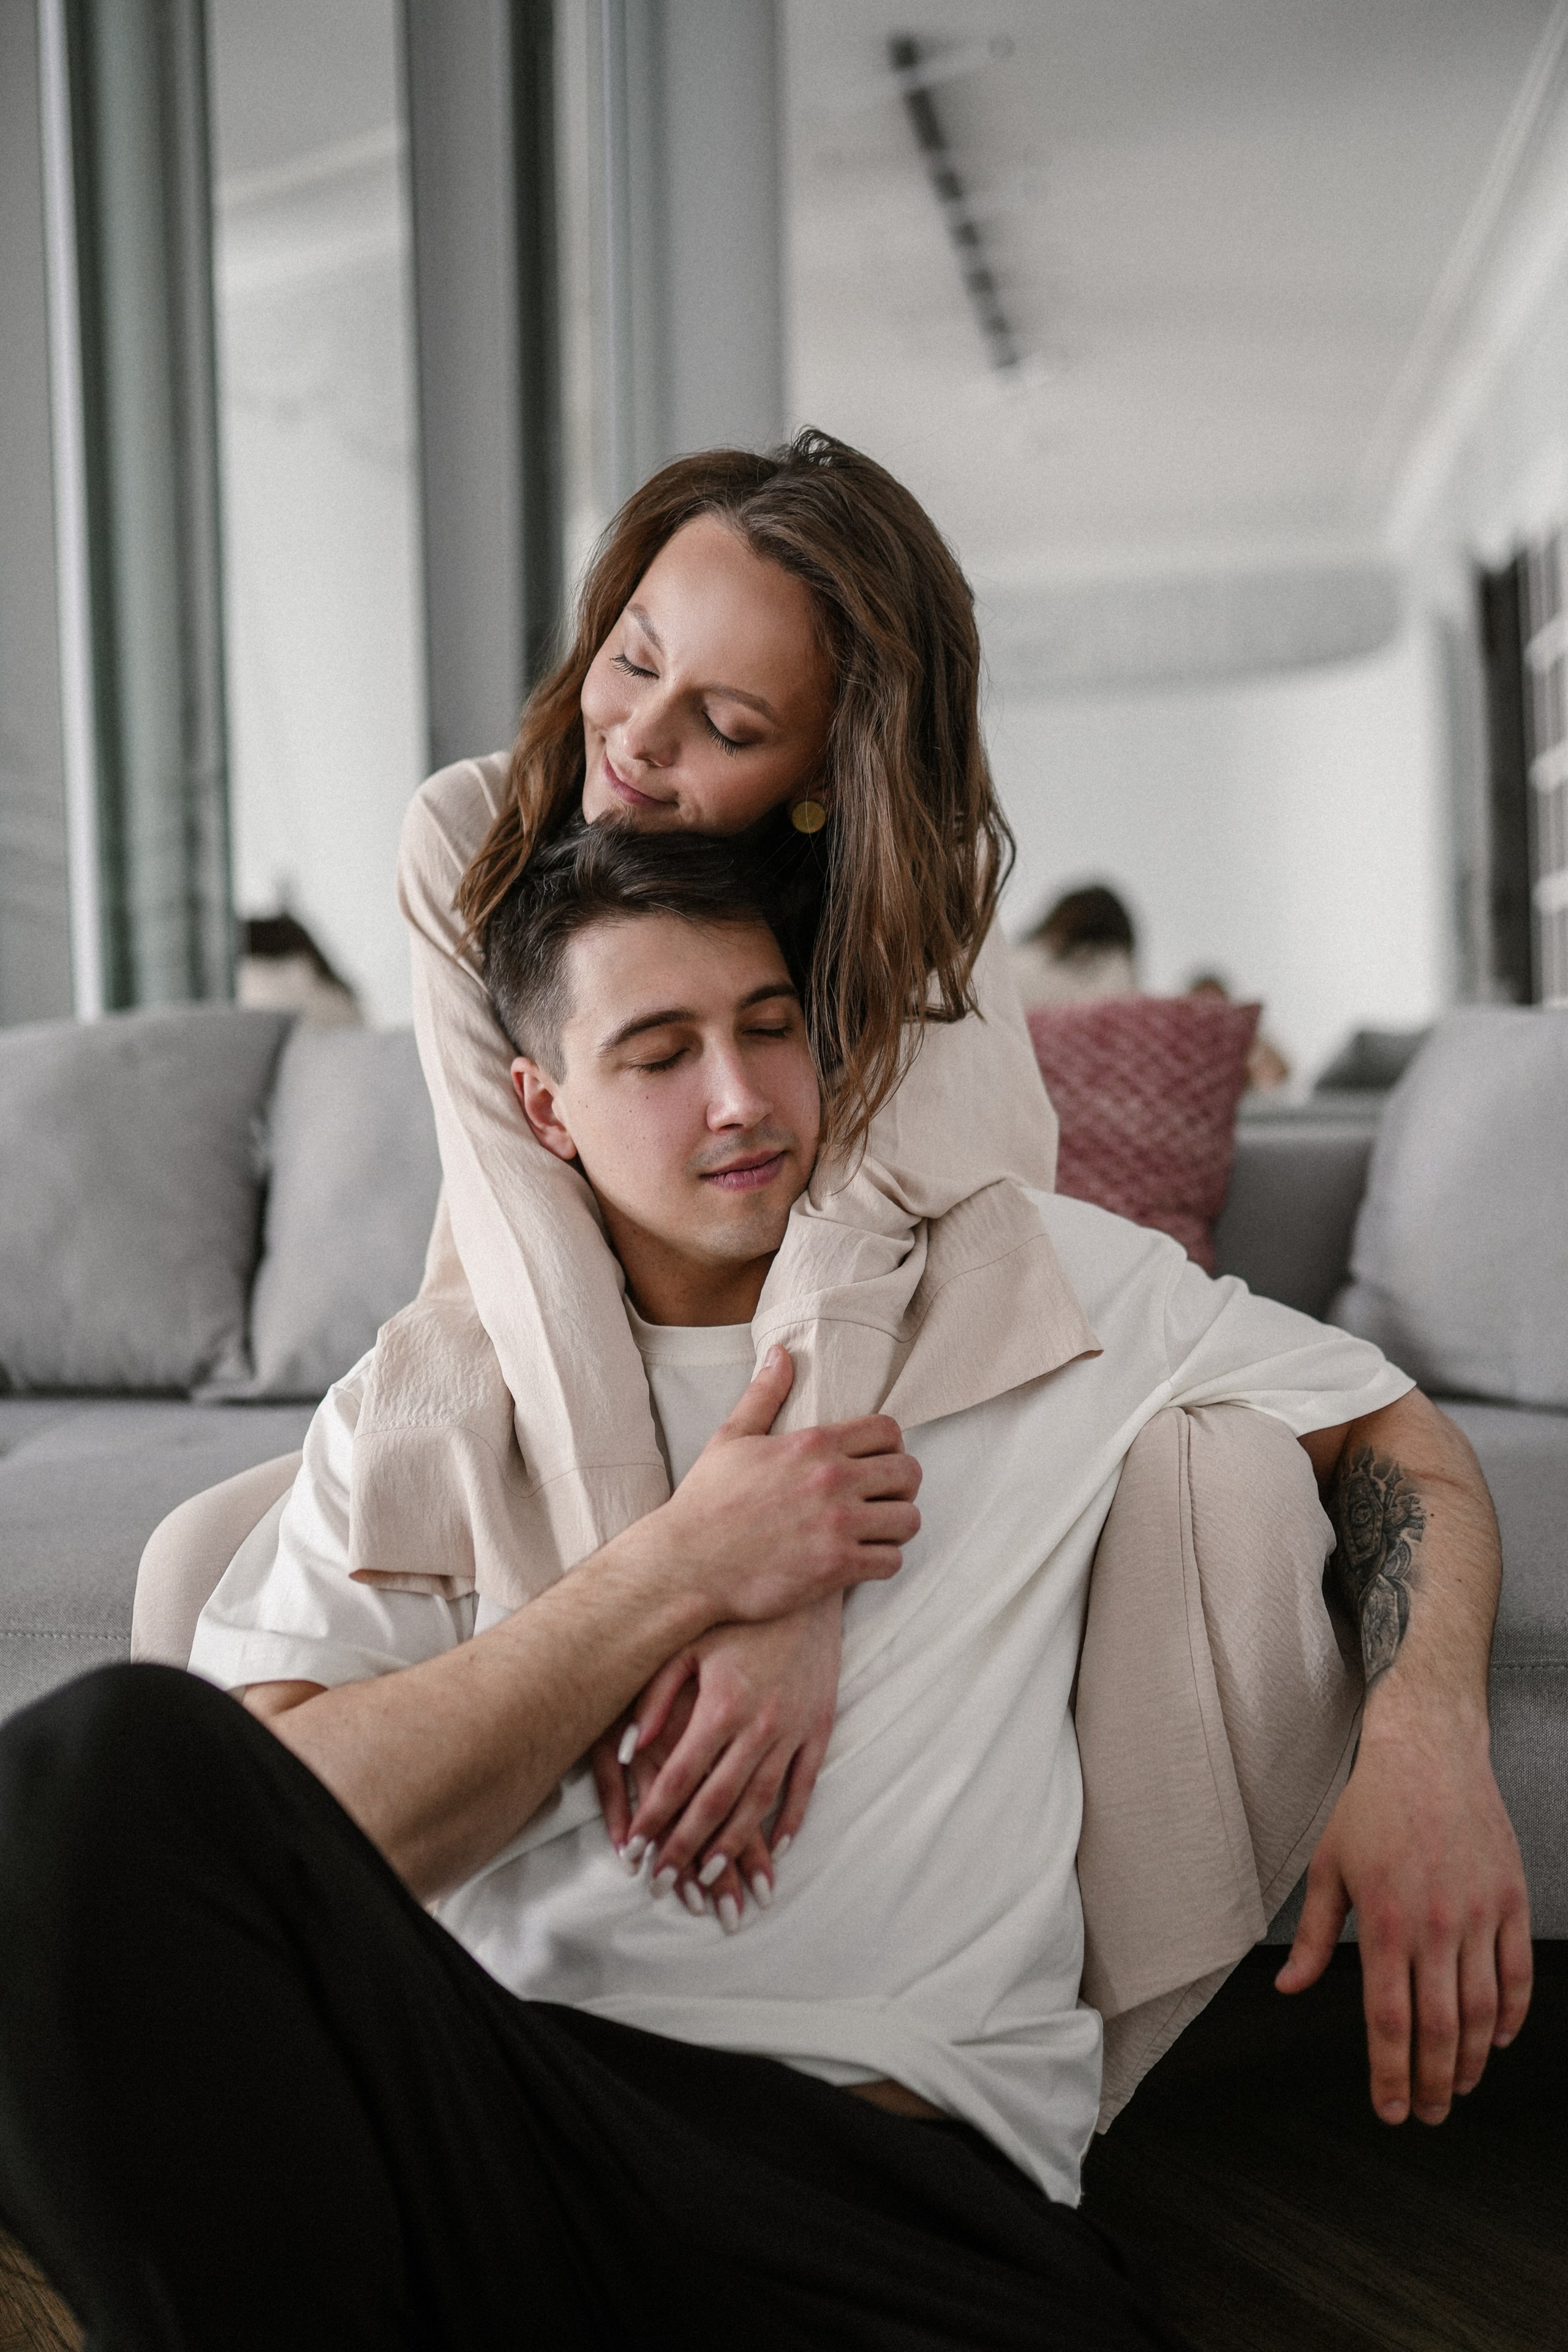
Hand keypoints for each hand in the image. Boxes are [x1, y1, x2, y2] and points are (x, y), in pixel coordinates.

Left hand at [590, 1598, 841, 1925]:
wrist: (806, 1591)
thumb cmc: (738, 1618)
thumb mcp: (688, 1644)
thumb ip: (656, 1697)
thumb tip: (628, 1748)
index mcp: (722, 1704)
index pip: (680, 1776)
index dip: (654, 1817)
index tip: (633, 1850)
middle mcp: (759, 1724)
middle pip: (716, 1802)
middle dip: (686, 1847)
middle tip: (662, 1881)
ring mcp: (793, 1730)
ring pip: (760, 1803)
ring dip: (734, 1846)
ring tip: (709, 1879)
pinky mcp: (820, 1728)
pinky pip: (805, 1785)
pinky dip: (791, 1821)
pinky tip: (776, 1849)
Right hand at [654, 1347, 920, 1623]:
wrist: (686, 1564)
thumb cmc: (706, 1502)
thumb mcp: (731, 1438)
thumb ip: (764, 1394)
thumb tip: (780, 1353)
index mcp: (812, 1443)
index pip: (888, 1430)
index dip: (890, 1445)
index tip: (878, 1461)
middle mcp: (832, 1479)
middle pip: (908, 1472)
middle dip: (902, 1485)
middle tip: (884, 1498)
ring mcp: (837, 1525)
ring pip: (907, 1519)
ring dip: (897, 1525)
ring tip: (878, 1530)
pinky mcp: (836, 1567)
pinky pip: (891, 1561)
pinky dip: (883, 1561)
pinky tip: (864, 1560)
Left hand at [1275, 1716, 1532, 2123]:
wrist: (1428, 1753)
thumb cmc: (1373, 1807)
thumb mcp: (1328, 1868)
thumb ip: (1316, 1938)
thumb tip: (1290, 1986)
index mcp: (1386, 1920)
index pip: (1389, 2020)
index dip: (1390, 2074)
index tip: (1390, 2109)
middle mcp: (1436, 1924)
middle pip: (1439, 2029)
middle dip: (1433, 2083)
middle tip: (1428, 2114)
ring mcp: (1480, 1914)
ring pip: (1483, 2011)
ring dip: (1472, 2060)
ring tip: (1458, 2086)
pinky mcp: (1510, 1900)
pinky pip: (1517, 1973)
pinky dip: (1511, 2015)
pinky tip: (1498, 2038)